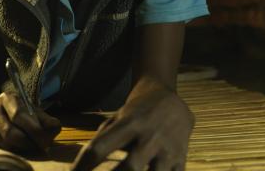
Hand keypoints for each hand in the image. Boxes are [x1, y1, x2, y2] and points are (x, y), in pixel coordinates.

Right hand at [0, 92, 61, 152]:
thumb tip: (54, 127)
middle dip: (29, 143)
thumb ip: (46, 119)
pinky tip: (20, 147)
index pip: (19, 115)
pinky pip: (0, 149)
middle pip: (10, 132)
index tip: (46, 140)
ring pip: (6, 143)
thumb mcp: (33, 111)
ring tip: (31, 146)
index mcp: (7, 98)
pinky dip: (14, 151)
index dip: (34, 130)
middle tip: (40, 147)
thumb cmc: (21, 113)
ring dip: (22, 148)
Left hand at [71, 78, 194, 170]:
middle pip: (130, 168)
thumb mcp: (118, 117)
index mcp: (128, 124)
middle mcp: (149, 138)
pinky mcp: (181, 160)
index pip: (100, 147)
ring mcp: (168, 151)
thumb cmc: (137, 112)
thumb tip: (85, 160)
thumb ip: (103, 137)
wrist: (172, 101)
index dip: (83, 165)